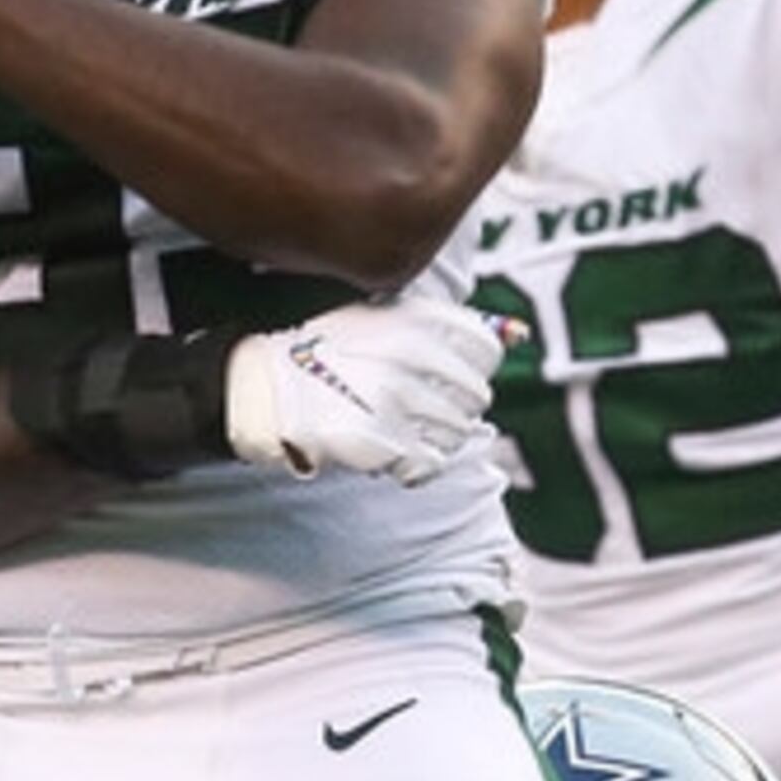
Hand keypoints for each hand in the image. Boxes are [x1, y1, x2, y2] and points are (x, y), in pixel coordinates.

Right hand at [223, 296, 499, 485]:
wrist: (262, 386)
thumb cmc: (326, 349)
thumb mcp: (381, 314)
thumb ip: (444, 325)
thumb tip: (518, 334)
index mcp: (417, 317)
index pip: (486, 351)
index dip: (469, 369)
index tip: (442, 376)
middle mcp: (413, 354)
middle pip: (476, 397)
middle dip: (450, 407)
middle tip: (411, 407)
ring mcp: (398, 399)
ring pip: (457, 434)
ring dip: (432, 438)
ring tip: (396, 427)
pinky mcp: (384, 441)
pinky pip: (428, 465)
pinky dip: (413, 466)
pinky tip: (386, 450)